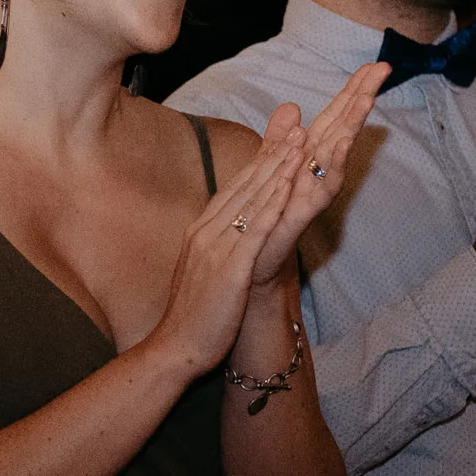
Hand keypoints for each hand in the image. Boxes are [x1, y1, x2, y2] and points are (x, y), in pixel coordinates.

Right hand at [149, 122, 306, 376]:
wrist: (174, 347)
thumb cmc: (193, 315)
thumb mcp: (204, 270)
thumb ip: (217, 247)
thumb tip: (230, 234)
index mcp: (202, 231)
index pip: (235, 189)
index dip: (260, 163)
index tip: (281, 140)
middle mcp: (208, 231)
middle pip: (245, 185)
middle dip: (273, 155)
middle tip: (297, 127)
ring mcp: (217, 247)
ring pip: (252, 199)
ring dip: (277, 169)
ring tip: (300, 144)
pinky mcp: (230, 267)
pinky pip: (256, 229)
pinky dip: (273, 203)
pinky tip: (289, 186)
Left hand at [245, 62, 388, 288]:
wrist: (247, 264)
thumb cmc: (263, 220)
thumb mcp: (268, 169)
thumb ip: (279, 139)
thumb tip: (291, 106)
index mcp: (306, 157)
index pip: (334, 117)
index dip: (352, 91)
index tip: (373, 65)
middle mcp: (315, 171)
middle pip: (342, 126)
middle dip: (362, 97)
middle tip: (384, 68)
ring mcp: (312, 191)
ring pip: (338, 152)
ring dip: (353, 124)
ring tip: (367, 97)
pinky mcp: (302, 213)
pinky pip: (321, 186)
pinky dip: (332, 163)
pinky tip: (341, 143)